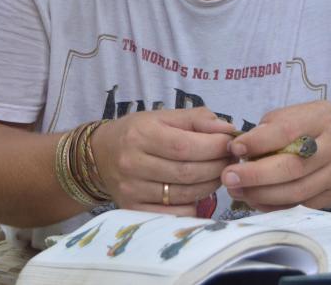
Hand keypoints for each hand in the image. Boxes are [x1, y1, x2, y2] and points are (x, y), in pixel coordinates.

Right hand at [90, 108, 236, 215]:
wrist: (100, 155)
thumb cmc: (138, 133)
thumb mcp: (163, 117)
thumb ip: (197, 119)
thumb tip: (228, 129)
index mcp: (141, 134)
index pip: (185, 146)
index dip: (214, 147)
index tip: (230, 144)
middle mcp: (132, 163)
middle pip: (188, 172)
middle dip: (217, 167)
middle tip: (229, 161)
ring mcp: (131, 189)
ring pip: (184, 194)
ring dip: (210, 185)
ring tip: (216, 174)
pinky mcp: (133, 209)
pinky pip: (175, 213)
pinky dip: (194, 205)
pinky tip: (197, 192)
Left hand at [220, 101, 330, 211]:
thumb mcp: (310, 111)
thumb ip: (278, 123)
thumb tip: (245, 142)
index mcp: (322, 120)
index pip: (288, 131)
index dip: (259, 141)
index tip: (235, 147)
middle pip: (292, 167)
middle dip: (256, 175)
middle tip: (228, 176)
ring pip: (296, 192)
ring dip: (261, 195)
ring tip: (236, 190)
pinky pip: (301, 206)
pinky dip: (275, 206)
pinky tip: (256, 201)